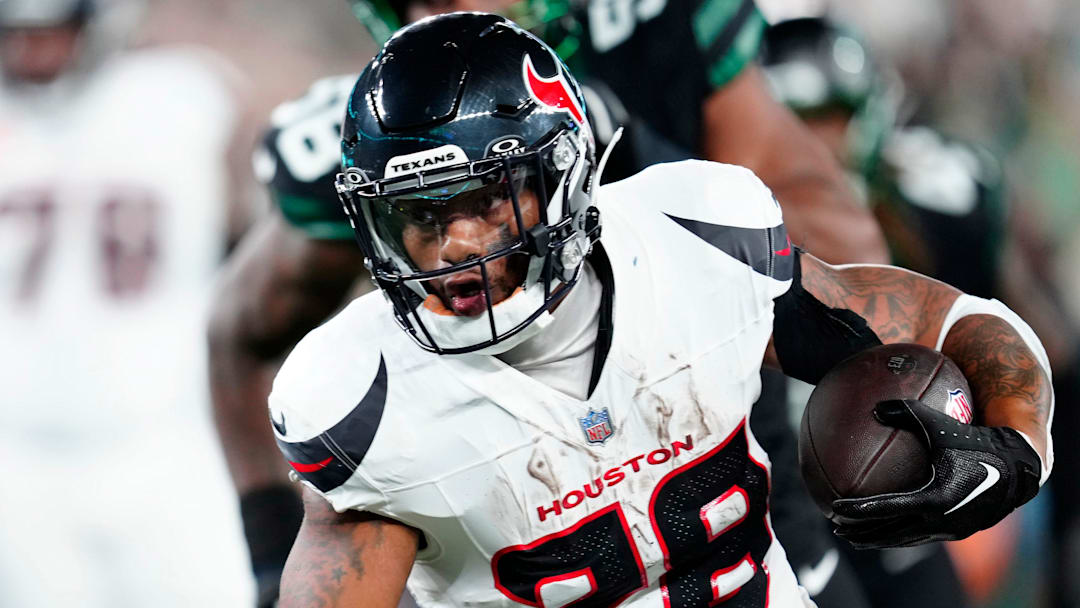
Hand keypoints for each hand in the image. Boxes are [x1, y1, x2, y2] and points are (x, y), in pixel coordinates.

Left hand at [830, 399, 1041, 548]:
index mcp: (934, 498)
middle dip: (861, 531)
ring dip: (878, 538)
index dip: (858, 510)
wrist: (1019, 467)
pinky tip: (886, 528)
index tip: (835, 508)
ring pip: (904, 539)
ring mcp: (949, 529)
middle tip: (835, 526)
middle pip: (890, 532)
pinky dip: (899, 535)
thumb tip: (875, 407)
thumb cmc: (977, 441)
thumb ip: (908, 412)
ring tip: (853, 535)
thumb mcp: (942, 425)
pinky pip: (920, 536)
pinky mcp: (957, 531)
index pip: (886, 508)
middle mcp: (940, 520)